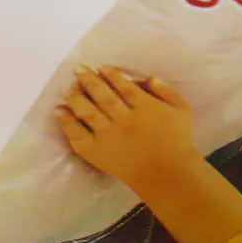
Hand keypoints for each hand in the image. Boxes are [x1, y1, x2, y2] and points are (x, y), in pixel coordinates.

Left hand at [56, 65, 241, 242]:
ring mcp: (108, 136)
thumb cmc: (176, 142)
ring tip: (68, 89)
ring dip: (76, 98)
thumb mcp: (181, 110)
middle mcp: (123, 118)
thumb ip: (167, 91)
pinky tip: (60, 111)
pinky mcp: (97, 152)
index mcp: (144, 107)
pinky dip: (67, 123)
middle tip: (78, 69)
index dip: (110, 75)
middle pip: (102, 95)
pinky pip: (78, 135)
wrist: (166, 175)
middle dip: (89, 80)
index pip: (123, 86)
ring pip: (88, 112)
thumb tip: (149, 77)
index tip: (101, 67)